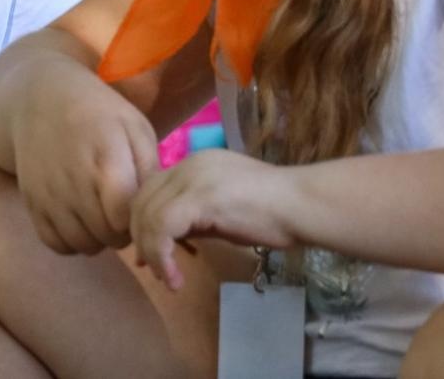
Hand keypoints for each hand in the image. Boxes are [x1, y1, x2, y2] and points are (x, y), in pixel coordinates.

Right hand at [11, 68, 159, 255]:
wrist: (42, 99)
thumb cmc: (99, 113)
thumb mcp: (135, 128)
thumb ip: (149, 169)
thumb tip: (153, 209)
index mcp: (107, 161)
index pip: (126, 219)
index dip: (138, 218)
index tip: (139, 205)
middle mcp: (74, 183)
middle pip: (107, 236)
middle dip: (122, 230)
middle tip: (123, 210)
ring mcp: (49, 196)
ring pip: (83, 246)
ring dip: (98, 237)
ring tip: (103, 214)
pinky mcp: (32, 204)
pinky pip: (56, 244)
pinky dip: (72, 241)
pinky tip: (81, 219)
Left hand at [129, 149, 299, 291]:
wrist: (301, 206)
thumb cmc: (273, 212)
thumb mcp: (223, 211)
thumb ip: (193, 218)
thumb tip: (165, 242)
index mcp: (195, 164)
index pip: (151, 189)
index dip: (143, 223)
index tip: (149, 256)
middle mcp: (189, 164)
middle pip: (142, 200)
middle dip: (141, 238)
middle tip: (153, 270)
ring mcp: (193, 178)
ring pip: (148, 216)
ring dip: (152, 254)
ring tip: (168, 280)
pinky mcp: (200, 196)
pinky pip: (163, 228)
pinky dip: (162, 257)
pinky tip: (175, 279)